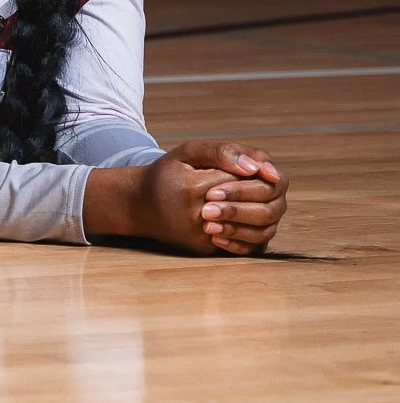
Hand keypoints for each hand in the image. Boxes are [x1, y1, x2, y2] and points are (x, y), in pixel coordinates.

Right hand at [84, 141, 287, 255]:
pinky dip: (253, 229)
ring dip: (263, 212)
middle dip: (262, 193)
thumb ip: (224, 153)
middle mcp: (198, 218)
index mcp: (192, 189)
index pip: (241, 179)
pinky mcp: (207, 250)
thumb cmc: (168, 174)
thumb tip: (257, 168)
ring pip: (257, 230)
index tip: (254, 166)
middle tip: (263, 183)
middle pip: (255, 208)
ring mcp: (203, 238)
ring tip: (256, 198)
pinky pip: (245, 245)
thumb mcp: (189, 152)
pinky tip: (248, 216)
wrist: (140, 206)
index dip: (253, 171)